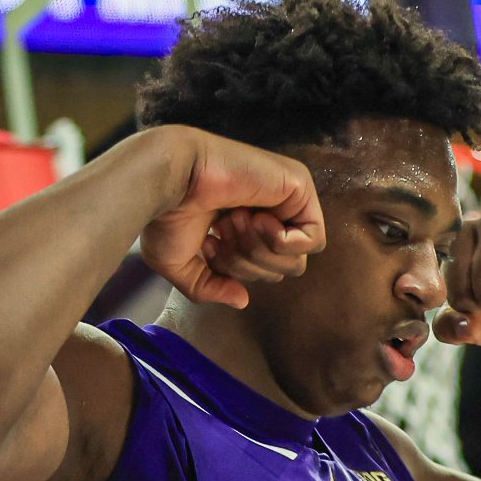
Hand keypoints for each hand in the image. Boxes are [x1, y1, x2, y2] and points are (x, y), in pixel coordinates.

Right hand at [138, 128, 325, 308]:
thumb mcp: (182, 265)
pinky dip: (281, 241)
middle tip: (222, 232)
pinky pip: (313, 239)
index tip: (209, 243)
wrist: (171, 180)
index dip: (236, 270)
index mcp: (243, 226)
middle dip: (248, 264)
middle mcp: (267, 212)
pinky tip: (256, 219)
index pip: (261, 271)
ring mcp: (286, 198)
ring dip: (259, 251)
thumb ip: (211, 287)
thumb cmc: (167, 215)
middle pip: (281, 270)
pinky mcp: (300, 186)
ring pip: (297, 260)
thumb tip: (243, 301)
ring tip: (233, 221)